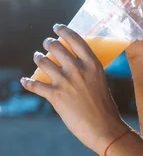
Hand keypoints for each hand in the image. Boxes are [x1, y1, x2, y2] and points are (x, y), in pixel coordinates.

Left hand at [20, 24, 127, 154]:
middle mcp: (78, 69)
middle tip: (46, 44)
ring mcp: (66, 82)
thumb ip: (88, 71)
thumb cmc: (104, 107)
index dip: (63, 30)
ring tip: (38, 57)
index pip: (75, 39)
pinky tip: (24, 81)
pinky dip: (27, 83)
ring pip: (43, 62)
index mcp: (92, 63)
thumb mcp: (100, 81)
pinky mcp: (55, 96)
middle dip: (48, 43)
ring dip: (38, 58)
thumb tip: (74, 66)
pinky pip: (35, 85)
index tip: (57, 27)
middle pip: (56, 47)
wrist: (104, 128)